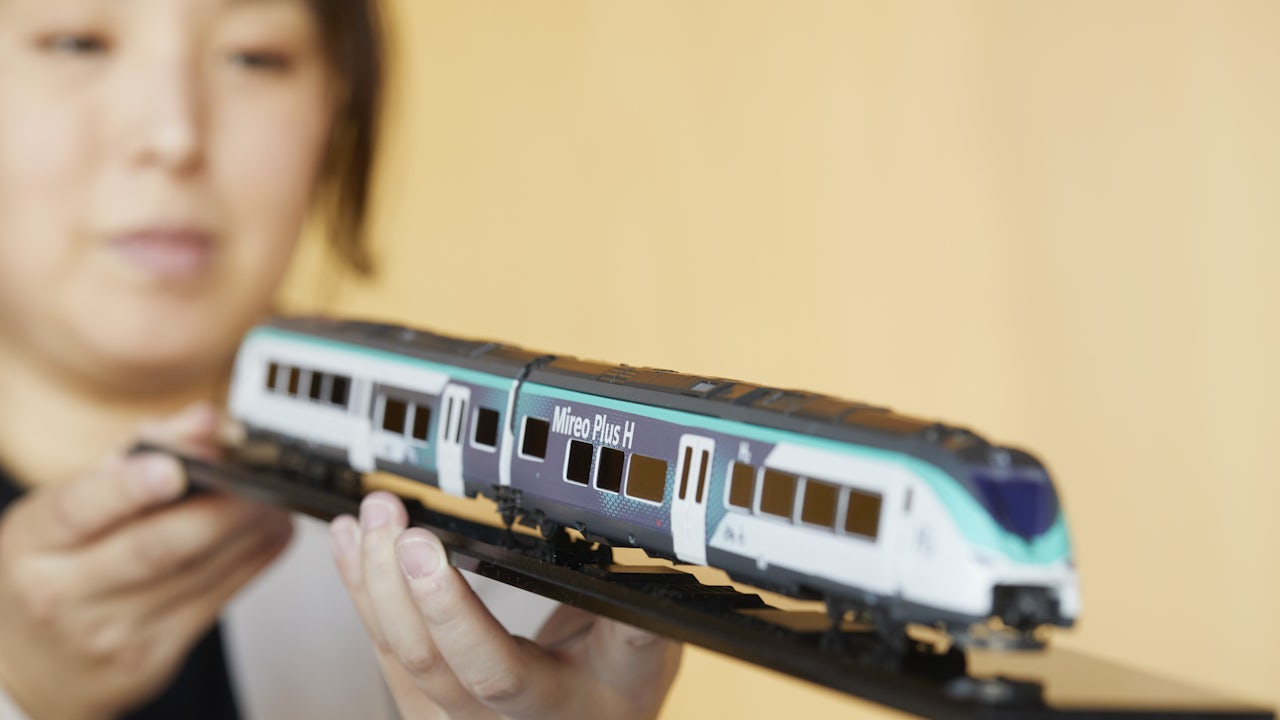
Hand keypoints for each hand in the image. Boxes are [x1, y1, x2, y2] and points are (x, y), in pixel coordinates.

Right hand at [0, 405, 293, 719]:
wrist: (36, 662)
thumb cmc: (58, 565)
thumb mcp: (73, 503)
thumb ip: (141, 451)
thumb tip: (207, 421)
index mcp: (33, 541)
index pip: (78, 511)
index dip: (129, 488)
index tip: (174, 468)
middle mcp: (63, 592)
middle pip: (153, 549)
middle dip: (218, 510)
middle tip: (257, 481)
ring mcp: (110, 632)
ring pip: (197, 574)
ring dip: (248, 530)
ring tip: (273, 498)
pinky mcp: (152, 658)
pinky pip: (218, 600)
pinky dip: (254, 558)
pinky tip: (269, 530)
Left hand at [330, 492, 681, 719]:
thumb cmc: (620, 684)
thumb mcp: (646, 654)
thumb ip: (637, 613)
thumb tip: (632, 553)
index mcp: (555, 707)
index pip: (495, 670)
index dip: (452, 612)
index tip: (428, 546)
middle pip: (429, 663)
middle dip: (398, 582)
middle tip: (391, 519)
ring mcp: (452, 717)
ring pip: (397, 655)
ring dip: (372, 578)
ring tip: (370, 516)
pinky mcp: (425, 701)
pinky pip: (383, 648)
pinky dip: (362, 590)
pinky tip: (353, 545)